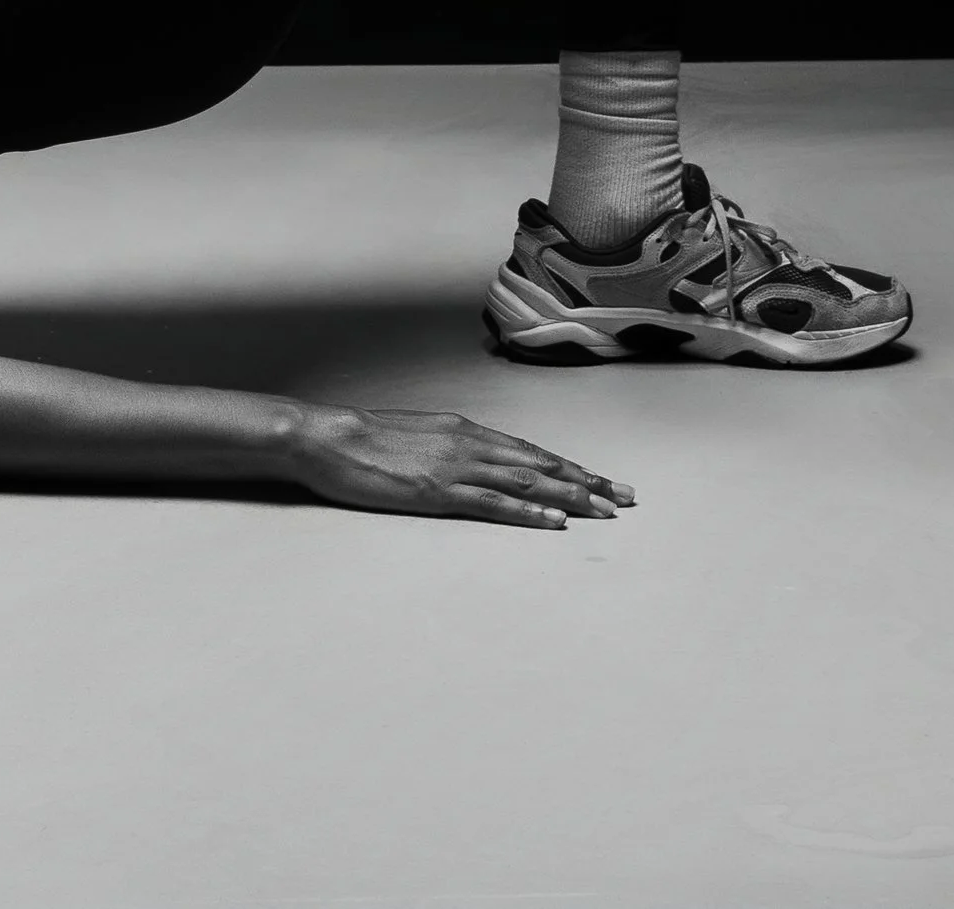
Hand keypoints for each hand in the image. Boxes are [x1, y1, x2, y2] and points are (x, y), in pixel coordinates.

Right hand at [288, 404, 633, 528]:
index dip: (568, 467)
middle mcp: (467, 443)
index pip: (527, 450)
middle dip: (585, 481)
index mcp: (462, 430)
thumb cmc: (364, 440)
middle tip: (625, 496)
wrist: (328, 437)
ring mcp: (455, 467)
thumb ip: (448, 448)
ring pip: (526, 481)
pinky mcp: (438, 491)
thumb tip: (473, 462)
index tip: (599, 480)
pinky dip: (528, 513)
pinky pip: (493, 504)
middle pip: (539, 464)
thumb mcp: (415, 436)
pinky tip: (554, 522)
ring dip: (570, 496)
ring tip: (605, 509)